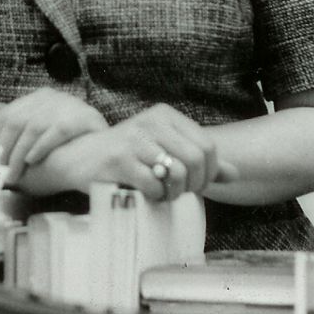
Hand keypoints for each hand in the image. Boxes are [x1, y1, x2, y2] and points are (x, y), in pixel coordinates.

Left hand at [0, 88, 107, 183]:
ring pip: (34, 126)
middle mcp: (53, 97)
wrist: (105, 154)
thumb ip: (15, 123)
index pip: (7, 114)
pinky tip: (33, 160)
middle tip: (0, 172)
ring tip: (14, 174)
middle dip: (6, 149)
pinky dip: (42, 146)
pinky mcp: (85, 118)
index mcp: (39, 97)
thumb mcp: (36, 135)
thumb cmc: (67, 147)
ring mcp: (70, 105)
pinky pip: (58, 130)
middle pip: (17, 120)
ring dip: (20, 153)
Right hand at [54, 104, 236, 201]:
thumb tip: (234, 174)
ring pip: (178, 174)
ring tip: (161, 193)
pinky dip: (155, 197)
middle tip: (178, 192)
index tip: (194, 185)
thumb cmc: (126, 156)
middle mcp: (152, 121)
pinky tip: (145, 194)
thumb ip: (198, 160)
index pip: (208, 147)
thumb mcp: (163, 149)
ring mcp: (135, 139)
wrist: (79, 157)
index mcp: (165, 115)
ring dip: (173, 193)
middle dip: (193, 185)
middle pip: (197, 160)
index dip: (208, 174)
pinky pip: (154, 186)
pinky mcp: (120, 159)